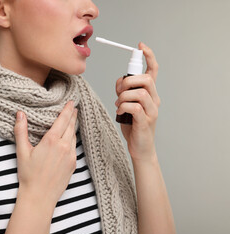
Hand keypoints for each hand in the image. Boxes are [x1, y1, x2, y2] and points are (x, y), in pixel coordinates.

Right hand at [13, 101, 77, 204]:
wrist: (39, 196)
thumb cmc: (29, 175)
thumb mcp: (22, 151)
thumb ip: (21, 130)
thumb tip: (20, 114)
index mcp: (51, 141)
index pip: (63, 120)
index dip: (68, 110)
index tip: (72, 102)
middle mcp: (63, 147)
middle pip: (71, 127)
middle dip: (72, 116)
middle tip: (74, 108)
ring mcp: (70, 156)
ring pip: (73, 137)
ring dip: (73, 128)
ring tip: (72, 121)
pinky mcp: (73, 164)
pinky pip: (74, 148)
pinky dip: (72, 140)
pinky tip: (69, 139)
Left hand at [115, 42, 160, 162]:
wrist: (140, 148)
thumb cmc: (133, 125)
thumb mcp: (127, 104)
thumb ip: (124, 91)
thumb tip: (119, 82)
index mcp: (150, 94)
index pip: (153, 71)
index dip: (149, 56)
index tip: (141, 46)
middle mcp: (154, 100)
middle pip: (146, 79)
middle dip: (128, 81)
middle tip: (119, 91)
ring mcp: (152, 111)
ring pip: (140, 92)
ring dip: (124, 96)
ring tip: (118, 104)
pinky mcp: (146, 121)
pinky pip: (135, 107)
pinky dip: (123, 106)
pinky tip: (120, 111)